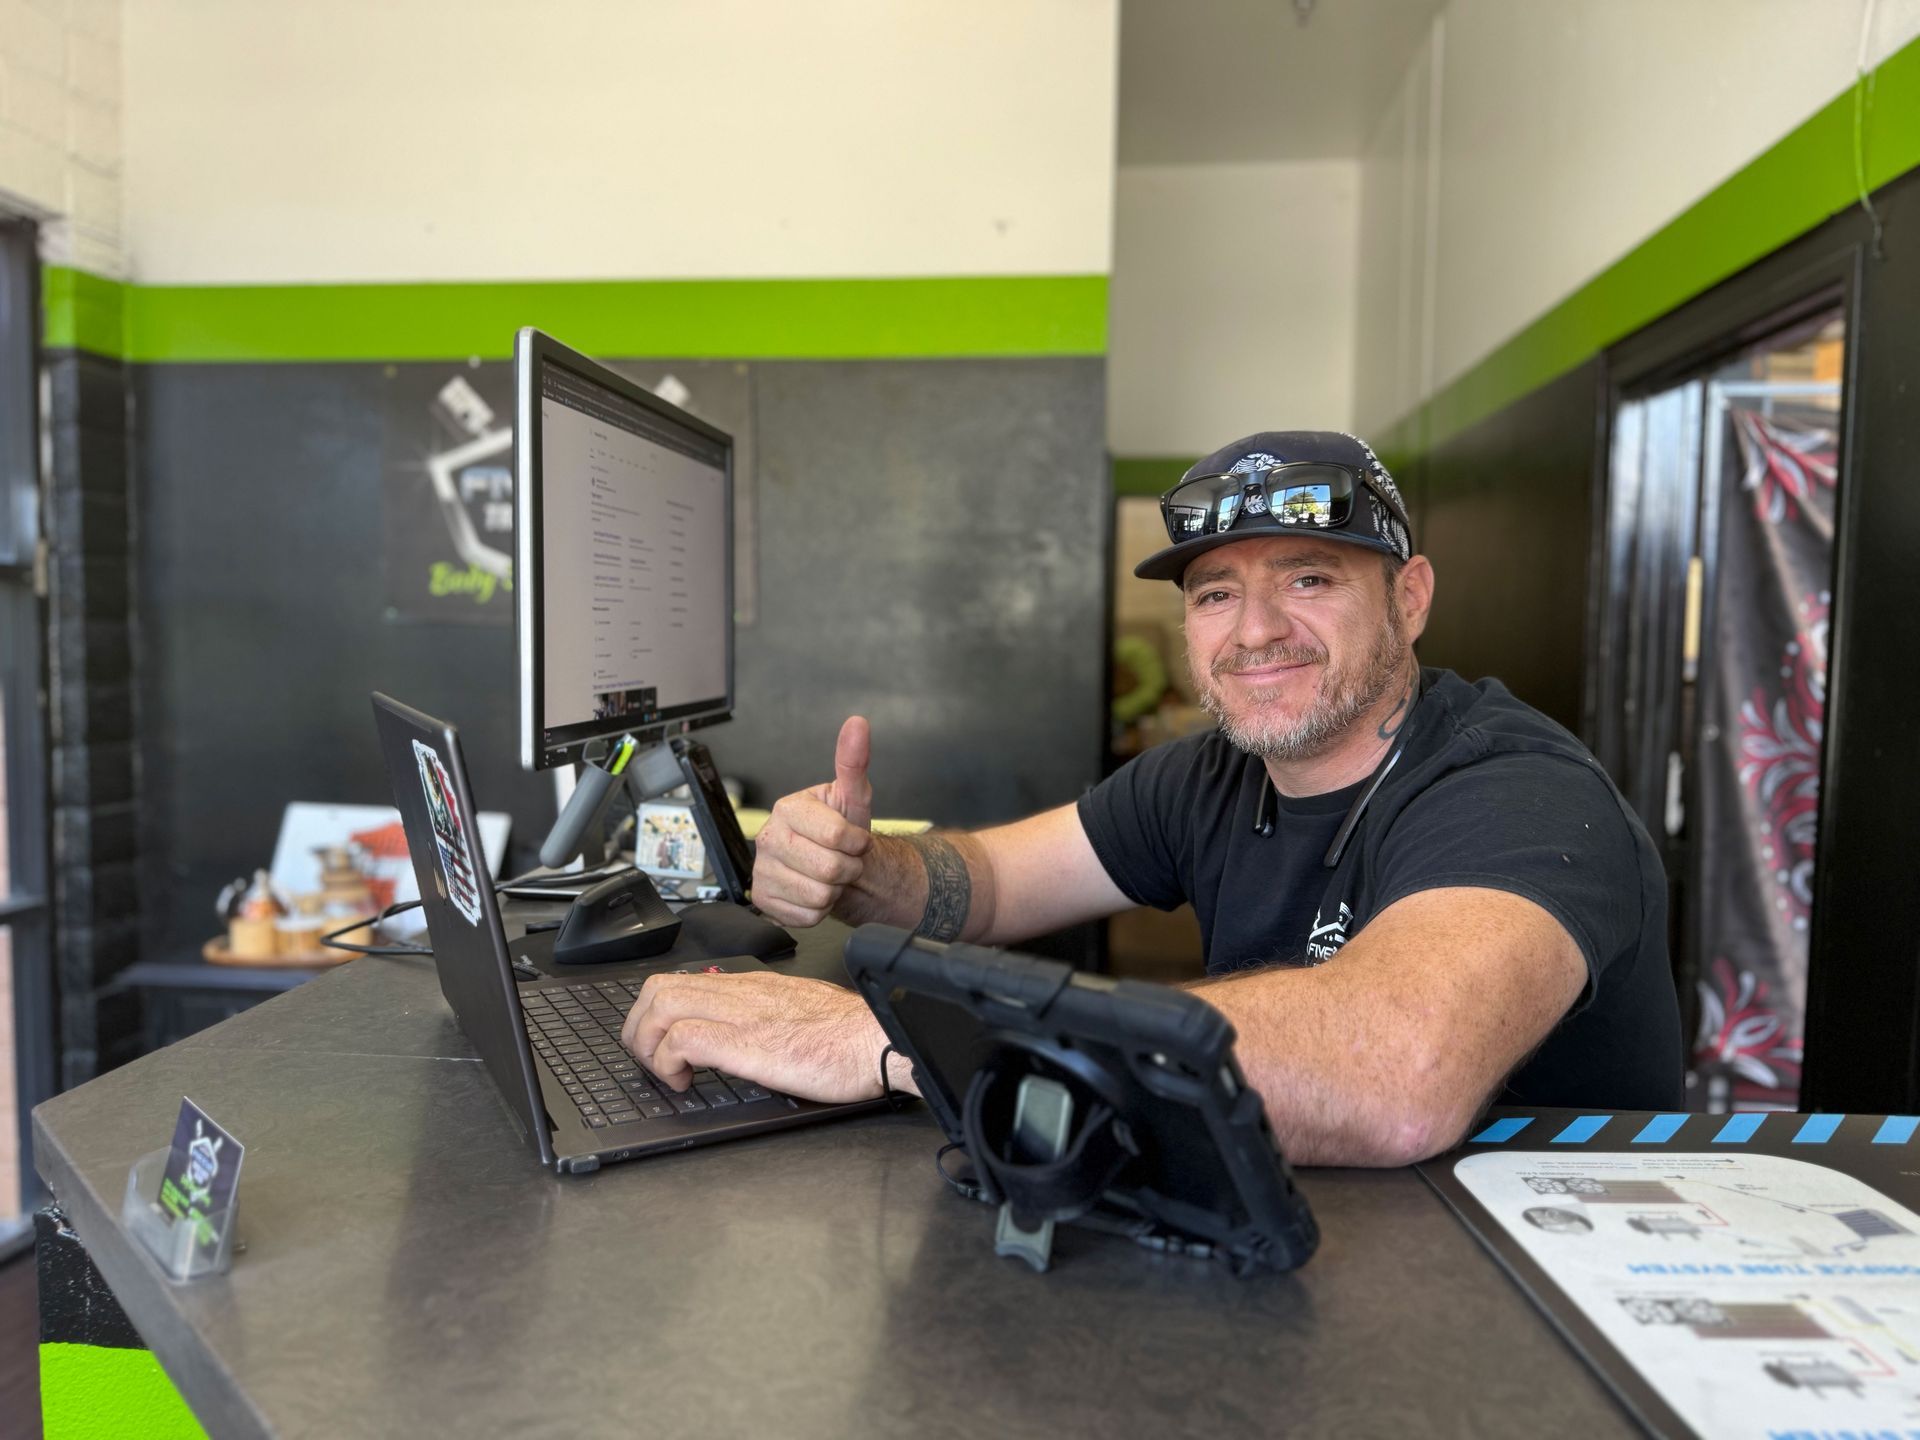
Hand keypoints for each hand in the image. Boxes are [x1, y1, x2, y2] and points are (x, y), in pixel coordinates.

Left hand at [619, 969, 892, 1101]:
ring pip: (661, 1005)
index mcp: (753, 986)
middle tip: (650, 1060)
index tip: (661, 1044)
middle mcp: (741, 991)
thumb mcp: (800, 1013)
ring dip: (648, 1044)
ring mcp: (740, 1014)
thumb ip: (768, 1015)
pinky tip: (684, 1082)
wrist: (877, 1040)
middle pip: (658, 987)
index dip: (657, 1012)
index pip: (683, 980)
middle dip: (639, 1027)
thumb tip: (747, 1032)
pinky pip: (682, 1039)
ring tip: (664, 1072)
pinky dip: (668, 1062)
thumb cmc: (850, 1037)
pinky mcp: (744, 1042)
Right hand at [750, 716, 873, 927]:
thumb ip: (854, 762)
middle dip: (847, 868)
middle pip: (828, 868)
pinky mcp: (763, 900)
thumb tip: (857, 724)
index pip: (837, 835)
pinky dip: (819, 910)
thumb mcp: (853, 798)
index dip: (857, 843)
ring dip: (835, 890)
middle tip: (842, 860)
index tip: (855, 839)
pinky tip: (814, 891)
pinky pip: (806, 916)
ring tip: (829, 875)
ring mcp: (762, 870)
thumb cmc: (843, 832)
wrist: (834, 865)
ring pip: (819, 895)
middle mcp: (768, 837)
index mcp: (788, 808)